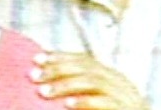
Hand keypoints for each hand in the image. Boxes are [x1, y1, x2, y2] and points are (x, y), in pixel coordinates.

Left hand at [29, 51, 149, 109]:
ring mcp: (124, 94)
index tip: (36, 58)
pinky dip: (85, 102)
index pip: (83, 59)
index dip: (60, 56)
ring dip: (65, 85)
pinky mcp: (126, 109)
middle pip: (85, 67)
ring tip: (44, 92)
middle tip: (33, 75)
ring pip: (92, 82)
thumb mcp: (101, 96)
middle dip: (57, 69)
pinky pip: (105, 103)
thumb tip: (50, 83)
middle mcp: (117, 80)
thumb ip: (83, 88)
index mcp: (111, 75)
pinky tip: (68, 105)